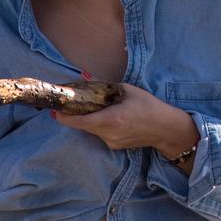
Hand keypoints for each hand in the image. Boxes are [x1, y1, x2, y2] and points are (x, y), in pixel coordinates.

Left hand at [56, 83, 198, 158]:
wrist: (166, 129)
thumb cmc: (149, 106)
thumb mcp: (127, 90)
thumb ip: (102, 84)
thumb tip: (82, 74)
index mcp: (110, 119)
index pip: (78, 122)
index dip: (63, 116)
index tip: (54, 109)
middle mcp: (107, 134)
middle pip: (82, 125)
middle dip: (75, 115)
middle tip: (72, 103)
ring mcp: (110, 142)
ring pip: (91, 130)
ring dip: (89, 119)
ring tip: (97, 107)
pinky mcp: (114, 146)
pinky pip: (100, 134)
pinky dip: (99, 125)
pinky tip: (111, 117)